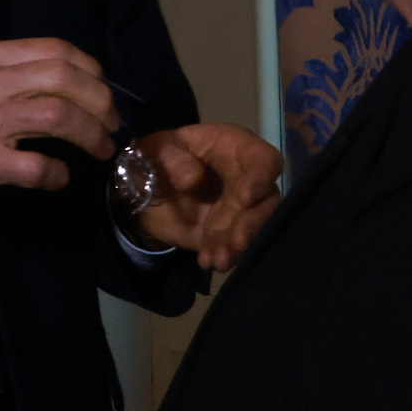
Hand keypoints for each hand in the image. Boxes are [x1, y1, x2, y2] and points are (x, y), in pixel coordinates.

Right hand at [0, 39, 122, 231]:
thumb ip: (10, 74)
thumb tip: (75, 82)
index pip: (54, 49)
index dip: (91, 70)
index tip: (103, 91)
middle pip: (62, 78)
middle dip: (100, 101)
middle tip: (111, 123)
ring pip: (57, 115)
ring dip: (91, 133)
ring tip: (100, 148)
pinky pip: (37, 166)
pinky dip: (58, 174)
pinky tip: (57, 178)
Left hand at [126, 121, 284, 269]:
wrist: (146, 187)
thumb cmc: (160, 157)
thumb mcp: (157, 150)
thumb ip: (172, 159)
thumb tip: (193, 179)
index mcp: (235, 149)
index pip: (263, 160)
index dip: (261, 177)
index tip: (247, 197)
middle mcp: (246, 180)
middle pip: (266, 200)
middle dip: (254, 222)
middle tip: (239, 240)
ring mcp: (239, 210)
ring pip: (253, 228)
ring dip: (239, 245)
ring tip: (221, 259)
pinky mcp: (227, 233)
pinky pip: (231, 246)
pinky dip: (222, 255)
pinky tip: (208, 261)